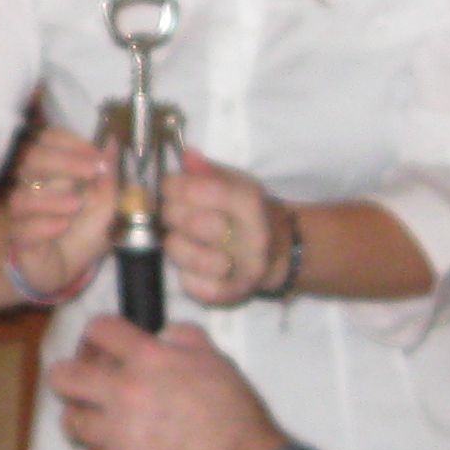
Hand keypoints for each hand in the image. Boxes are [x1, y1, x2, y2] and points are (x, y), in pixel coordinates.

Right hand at [5, 127, 114, 300]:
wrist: (69, 268)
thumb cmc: (84, 231)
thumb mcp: (106, 202)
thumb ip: (108, 174)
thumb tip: (112, 140)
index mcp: (52, 171)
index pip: (47, 140)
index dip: (69, 142)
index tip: (94, 154)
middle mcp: (32, 186)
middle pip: (33, 159)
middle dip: (64, 162)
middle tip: (91, 173)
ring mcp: (23, 215)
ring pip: (24, 197)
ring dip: (52, 198)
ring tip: (76, 205)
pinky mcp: (21, 241)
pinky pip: (23, 229)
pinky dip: (43, 225)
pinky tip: (60, 226)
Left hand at [47, 316, 288, 449]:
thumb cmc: (235, 413)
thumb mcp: (217, 362)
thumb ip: (187, 339)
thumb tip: (163, 334)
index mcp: (148, 358)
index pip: (100, 329)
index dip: (97, 335)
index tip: (102, 347)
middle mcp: (123, 391)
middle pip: (64, 375)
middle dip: (71, 377)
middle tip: (88, 387)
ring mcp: (116, 433)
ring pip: (69, 422)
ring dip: (81, 423)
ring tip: (97, 426)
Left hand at [164, 148, 289, 307]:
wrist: (279, 251)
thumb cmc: (247, 213)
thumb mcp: (236, 183)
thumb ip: (209, 171)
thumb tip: (186, 155)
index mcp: (249, 202)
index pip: (197, 188)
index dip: (173, 185)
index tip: (171, 187)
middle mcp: (251, 236)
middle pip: (187, 220)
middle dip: (171, 213)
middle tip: (175, 213)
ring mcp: (243, 269)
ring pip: (183, 252)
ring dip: (175, 243)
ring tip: (182, 239)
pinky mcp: (232, 294)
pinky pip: (192, 286)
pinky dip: (185, 276)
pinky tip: (192, 266)